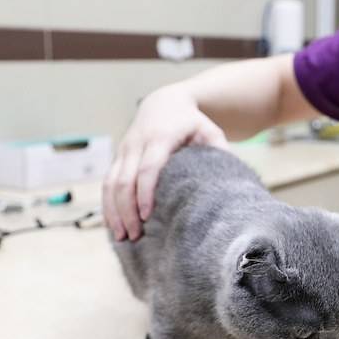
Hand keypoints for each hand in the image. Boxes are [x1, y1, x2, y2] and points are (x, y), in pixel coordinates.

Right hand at [103, 84, 228, 240]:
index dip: (145, 192)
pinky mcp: (118, 157)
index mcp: (160, 137)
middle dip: (126, 209)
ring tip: (121, 237)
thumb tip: (231, 181)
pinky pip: (107, 182)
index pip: (148, 167)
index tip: (147, 216)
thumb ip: (219, 151)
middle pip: (124, 180)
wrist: (164, 102)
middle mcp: (137, 143)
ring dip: (113, 210)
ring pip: (111, 182)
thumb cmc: (191, 122)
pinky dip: (108, 204)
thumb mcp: (209, 130)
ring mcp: (124, 150)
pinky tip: (113, 224)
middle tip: (133, 236)